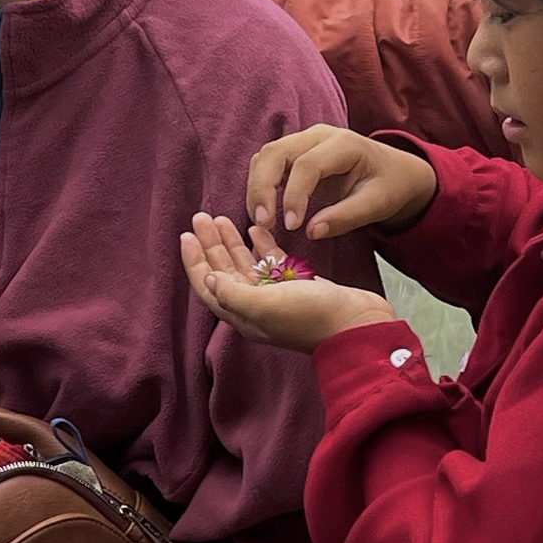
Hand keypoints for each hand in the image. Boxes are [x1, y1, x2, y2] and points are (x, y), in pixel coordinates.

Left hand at [181, 213, 403, 353]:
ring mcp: (277, 296)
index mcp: (244, 314)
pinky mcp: (298, 286)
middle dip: (210, 245)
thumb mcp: (266, 306)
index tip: (186, 236)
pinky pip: (273, 263)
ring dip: (232, 242)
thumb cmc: (313, 318)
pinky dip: (262, 246)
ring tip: (219, 219)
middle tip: (200, 217)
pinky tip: (254, 229)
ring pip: (246, 265)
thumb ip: (234, 293)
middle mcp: (256, 306)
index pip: (209, 286)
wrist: (357, 325)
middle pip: (224, 271)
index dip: (195, 262)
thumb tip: (209, 280)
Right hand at [246, 124, 436, 241]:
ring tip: (262, 222)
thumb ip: (345, 218)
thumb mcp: (377, 205)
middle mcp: (319, 135)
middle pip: (275, 153)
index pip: (306, 165)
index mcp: (343, 144)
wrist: (394, 171)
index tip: (291, 227)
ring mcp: (303, 140)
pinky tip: (264, 211)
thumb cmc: (388, 186)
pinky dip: (259, 186)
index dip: (294, 196)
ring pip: (265, 156)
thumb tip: (311, 232)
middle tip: (263, 224)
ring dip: (256, 188)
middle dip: (261, 188)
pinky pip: (267, 163)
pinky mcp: (294, 152)